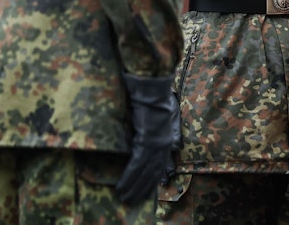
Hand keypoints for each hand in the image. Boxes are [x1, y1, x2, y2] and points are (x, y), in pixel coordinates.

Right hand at [116, 73, 177, 204]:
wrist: (151, 88)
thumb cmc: (151, 98)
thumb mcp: (158, 116)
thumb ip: (156, 130)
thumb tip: (153, 140)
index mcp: (165, 139)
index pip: (159, 166)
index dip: (152, 181)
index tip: (146, 193)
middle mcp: (163, 144)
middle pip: (153, 173)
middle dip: (142, 189)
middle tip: (132, 201)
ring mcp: (156, 144)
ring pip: (144, 173)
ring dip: (133, 187)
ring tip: (124, 198)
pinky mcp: (147, 141)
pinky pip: (137, 165)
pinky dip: (129, 178)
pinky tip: (122, 188)